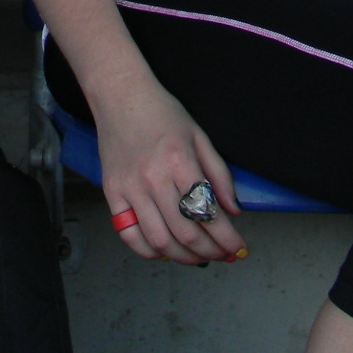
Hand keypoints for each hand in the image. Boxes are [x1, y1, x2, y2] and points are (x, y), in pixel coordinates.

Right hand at [95, 80, 246, 265]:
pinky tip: (165, 251)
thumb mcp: (200, 136)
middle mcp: (154, 179)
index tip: (239, 248)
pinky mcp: (112, 194)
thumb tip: (233, 211)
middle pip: (186, 233)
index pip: (208, 213)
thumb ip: (219, 174)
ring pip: (159, 241)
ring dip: (184, 257)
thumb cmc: (161, 113)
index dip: (228, 239)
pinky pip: (129, 235)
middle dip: (210, 252)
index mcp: (180, 162)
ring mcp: (130, 189)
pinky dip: (149, 252)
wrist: (120, 96)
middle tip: (222, 255)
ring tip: (198, 257)